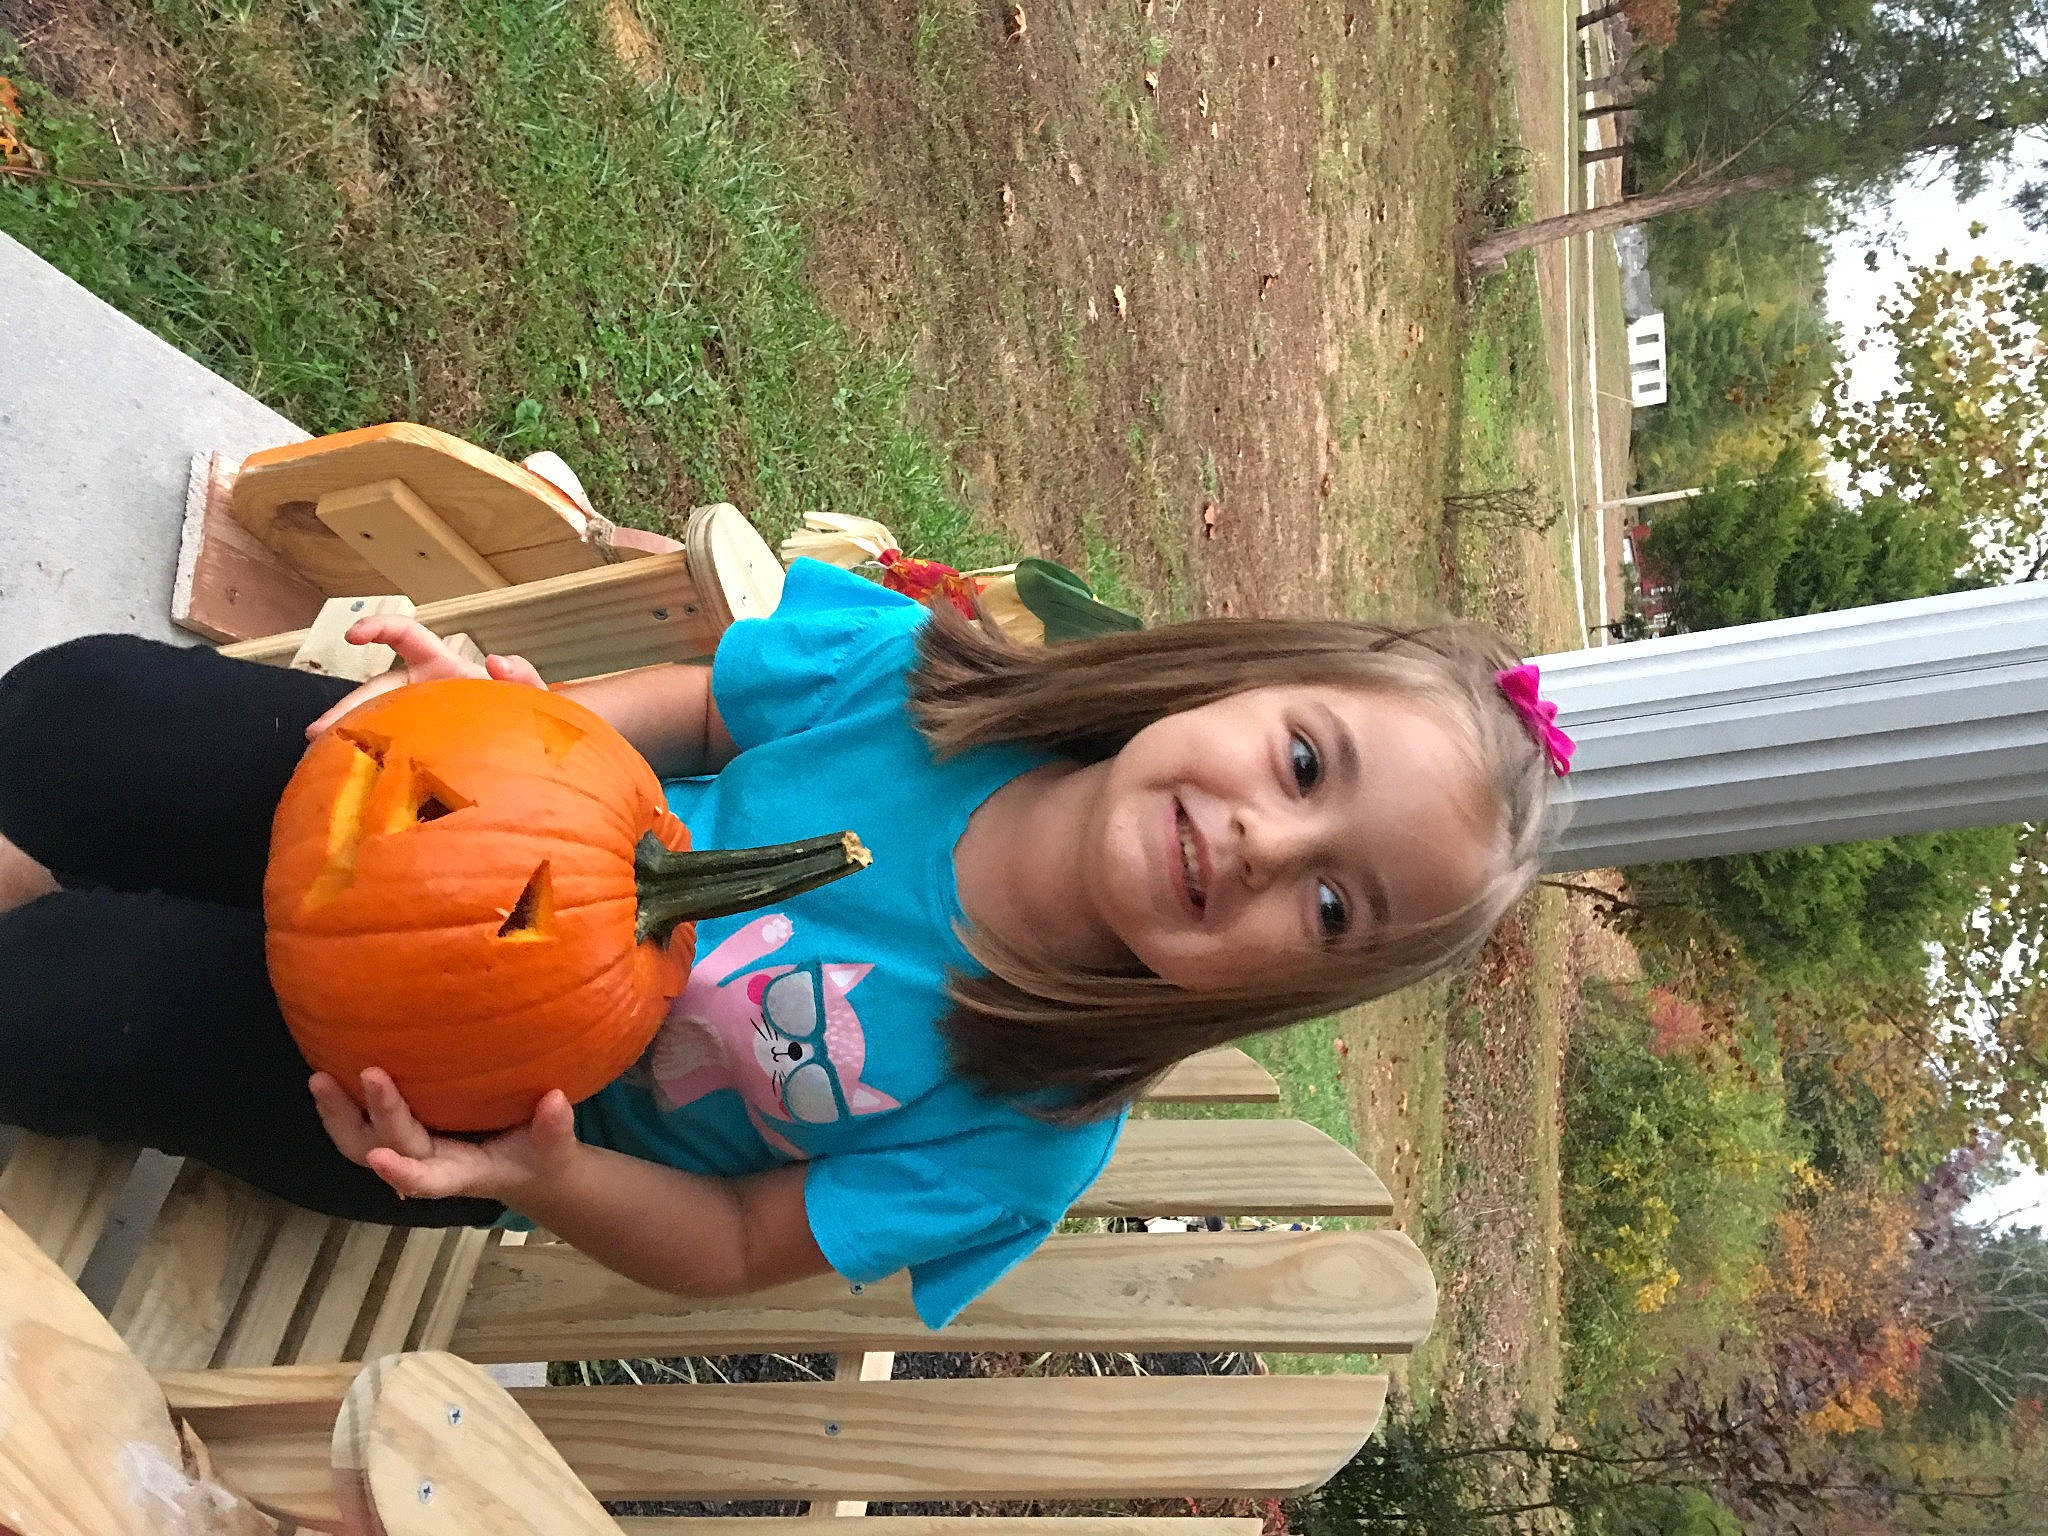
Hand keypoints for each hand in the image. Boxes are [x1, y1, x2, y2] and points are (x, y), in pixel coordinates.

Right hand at [304, 619, 547, 739]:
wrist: (530, 752)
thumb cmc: (524, 715)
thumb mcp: (532, 694)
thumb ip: (524, 675)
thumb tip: (497, 661)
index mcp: (443, 667)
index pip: (406, 635)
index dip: (378, 628)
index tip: (353, 636)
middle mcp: (424, 690)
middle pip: (376, 689)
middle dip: (344, 708)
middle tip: (317, 732)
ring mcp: (417, 719)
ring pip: (375, 722)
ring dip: (348, 739)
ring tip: (323, 762)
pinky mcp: (417, 748)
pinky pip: (389, 752)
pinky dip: (369, 762)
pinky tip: (352, 781)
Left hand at [310, 1068, 581, 1203]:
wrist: (526, 1167)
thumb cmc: (538, 1157)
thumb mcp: (554, 1150)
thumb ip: (554, 1129)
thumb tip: (555, 1099)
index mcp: (460, 1174)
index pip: (427, 1180)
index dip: (402, 1173)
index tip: (382, 1161)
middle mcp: (427, 1163)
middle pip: (386, 1149)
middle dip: (375, 1115)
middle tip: (367, 1074)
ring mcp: (410, 1147)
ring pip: (360, 1142)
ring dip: (337, 1114)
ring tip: (319, 1078)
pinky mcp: (403, 1129)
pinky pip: (364, 1122)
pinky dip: (344, 1103)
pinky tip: (330, 1064)